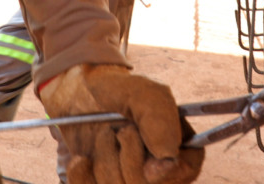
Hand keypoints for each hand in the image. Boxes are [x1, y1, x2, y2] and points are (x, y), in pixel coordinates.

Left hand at [40, 64, 203, 183]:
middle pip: (149, 183)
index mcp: (175, 140)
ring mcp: (126, 177)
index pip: (188, 168)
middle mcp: (154, 164)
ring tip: (102, 135)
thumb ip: (158, 116)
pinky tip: (83, 156)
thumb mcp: (139, 92)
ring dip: (104, 159)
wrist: (74, 92)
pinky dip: (82, 173)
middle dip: (129, 157)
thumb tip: (167, 155)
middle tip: (119, 130)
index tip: (149, 162)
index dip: (170, 170)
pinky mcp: (100, 183)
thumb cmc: (112, 89)